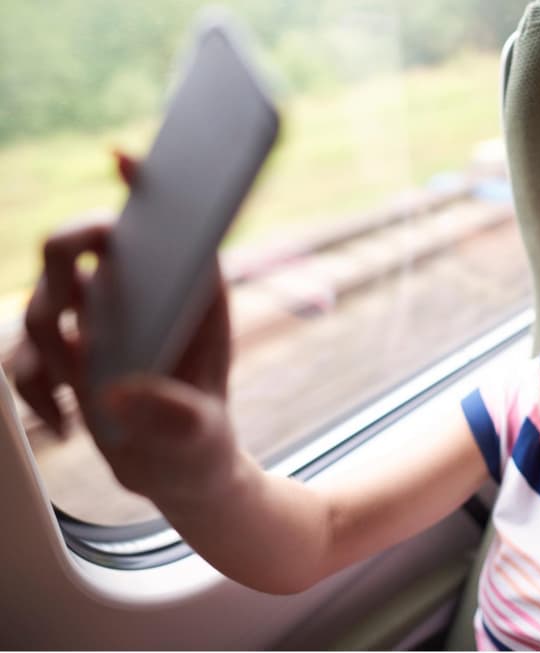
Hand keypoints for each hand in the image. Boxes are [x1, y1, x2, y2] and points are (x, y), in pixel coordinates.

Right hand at [12, 152, 236, 505]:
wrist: (175, 469)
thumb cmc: (200, 437)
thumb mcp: (201, 433)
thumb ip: (174, 416)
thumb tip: (117, 396)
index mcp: (188, 293)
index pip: (172, 225)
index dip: (146, 187)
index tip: (125, 159)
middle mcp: (139, 295)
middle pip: (83, 244)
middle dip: (65, 271)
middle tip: (70, 318)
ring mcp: (98, 322)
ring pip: (44, 300)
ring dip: (48, 350)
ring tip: (78, 397)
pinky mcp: (66, 354)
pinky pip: (25, 354)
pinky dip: (34, 390)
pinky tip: (66, 425)